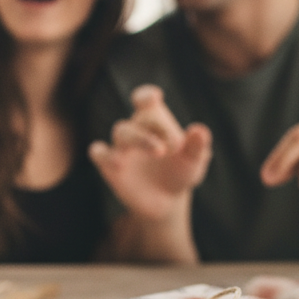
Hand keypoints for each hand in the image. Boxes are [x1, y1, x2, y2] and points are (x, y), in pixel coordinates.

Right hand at [89, 85, 211, 221]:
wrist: (168, 202)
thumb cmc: (181, 173)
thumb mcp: (193, 161)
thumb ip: (197, 146)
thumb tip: (200, 130)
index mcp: (155, 121)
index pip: (145, 100)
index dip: (146, 96)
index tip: (154, 97)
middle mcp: (136, 129)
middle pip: (136, 119)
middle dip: (152, 130)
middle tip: (168, 149)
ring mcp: (121, 147)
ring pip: (120, 131)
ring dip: (138, 139)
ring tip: (155, 153)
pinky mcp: (109, 166)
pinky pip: (98, 152)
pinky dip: (103, 153)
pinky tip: (118, 163)